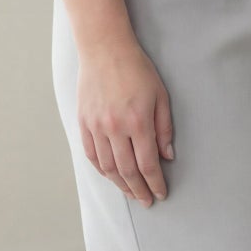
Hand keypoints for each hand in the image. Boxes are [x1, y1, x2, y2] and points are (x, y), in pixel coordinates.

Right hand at [77, 34, 173, 206]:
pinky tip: (110, 176)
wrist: (104, 49)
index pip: (148, 163)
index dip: (155, 183)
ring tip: (130, 193)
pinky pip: (92, 154)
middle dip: (139, 190)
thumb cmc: (136, 69)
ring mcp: (96, 126)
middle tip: (146, 201)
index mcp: (138, 122)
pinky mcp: (84, 122)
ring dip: (120, 184)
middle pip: (127, 170)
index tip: (160, 193)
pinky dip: (101, 169)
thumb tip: (167, 156)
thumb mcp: (160, 96)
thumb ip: (164, 128)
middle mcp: (115, 128)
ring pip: (108, 167)